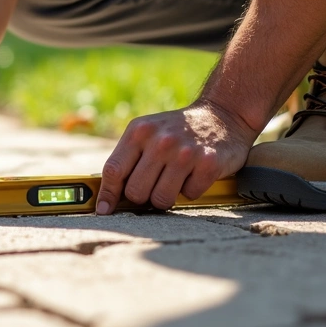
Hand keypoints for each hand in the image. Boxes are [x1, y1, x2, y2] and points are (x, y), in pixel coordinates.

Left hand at [97, 100, 257, 212]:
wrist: (221, 116)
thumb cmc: (177, 131)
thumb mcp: (147, 133)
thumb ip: (127, 160)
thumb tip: (105, 199)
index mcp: (139, 131)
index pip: (114, 170)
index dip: (107, 194)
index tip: (104, 210)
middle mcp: (161, 141)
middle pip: (135, 192)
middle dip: (143, 194)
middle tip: (156, 182)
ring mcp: (185, 152)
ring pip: (160, 199)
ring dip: (167, 196)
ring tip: (175, 178)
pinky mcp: (208, 163)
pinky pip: (189, 196)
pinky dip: (191, 190)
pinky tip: (194, 173)